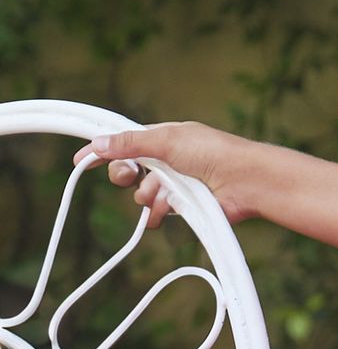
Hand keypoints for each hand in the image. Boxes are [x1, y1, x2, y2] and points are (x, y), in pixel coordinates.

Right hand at [70, 122, 253, 227]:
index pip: (126, 142)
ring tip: (163, 193)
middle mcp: (169, 160)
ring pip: (142, 194)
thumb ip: (131, 143)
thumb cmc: (213, 152)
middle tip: (129, 175)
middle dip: (125, 174)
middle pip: (129, 169)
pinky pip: (159, 211)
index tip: (81, 161)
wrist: (246, 182)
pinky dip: (160, 212)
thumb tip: (98, 143)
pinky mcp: (185, 205)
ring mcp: (176, 183)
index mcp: (165, 137)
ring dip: (147, 194)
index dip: (104, 150)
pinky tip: (167, 211)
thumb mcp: (167, 140)